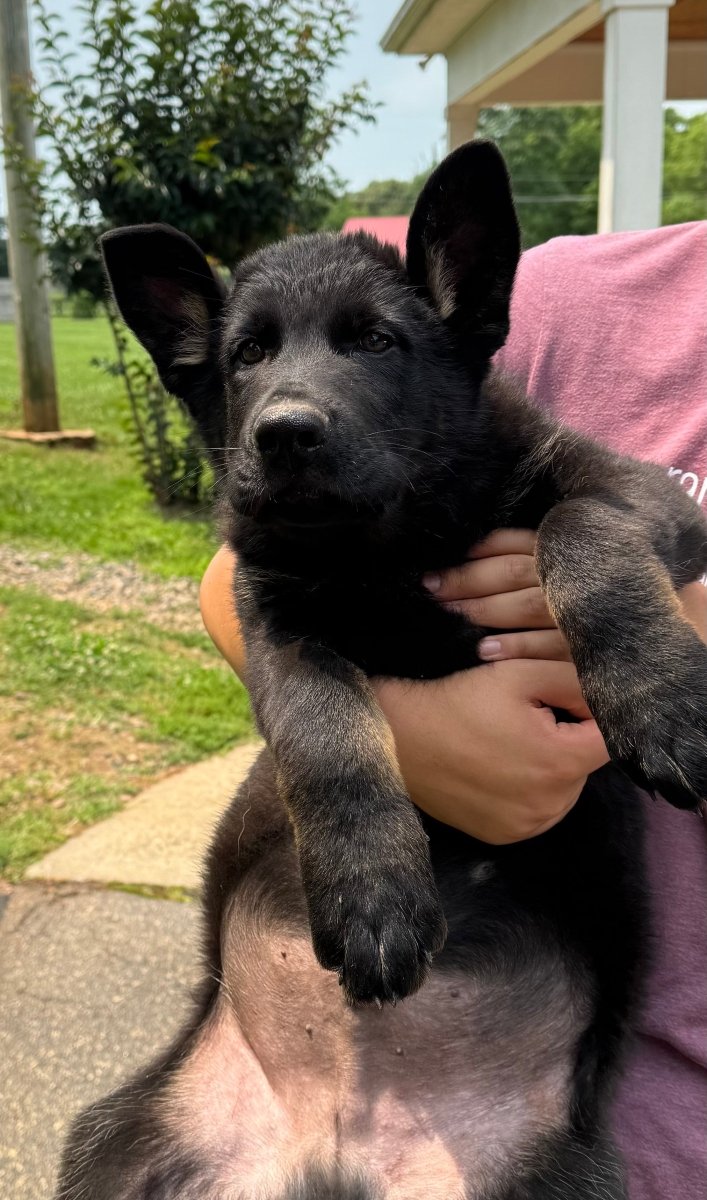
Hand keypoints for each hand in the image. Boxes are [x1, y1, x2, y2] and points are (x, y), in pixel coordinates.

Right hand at [376, 529, 704, 843]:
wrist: (395, 737)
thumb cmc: (456, 700)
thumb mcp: (519, 675)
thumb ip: (574, 679)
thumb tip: (607, 689)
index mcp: (561, 764)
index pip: (607, 735)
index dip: (591, 711)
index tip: (562, 697)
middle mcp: (551, 806)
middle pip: (584, 763)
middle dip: (567, 736)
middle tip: (526, 714)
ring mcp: (526, 826)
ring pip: (563, 787)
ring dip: (549, 764)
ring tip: (508, 739)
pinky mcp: (503, 837)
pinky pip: (536, 808)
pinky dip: (527, 787)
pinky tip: (496, 764)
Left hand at [425, 528, 706, 656]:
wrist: (666, 617)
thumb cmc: (603, 585)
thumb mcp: (571, 560)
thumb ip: (533, 552)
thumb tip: (474, 552)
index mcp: (570, 545)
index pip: (516, 543)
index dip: (476, 553)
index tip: (439, 564)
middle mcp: (579, 571)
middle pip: (516, 572)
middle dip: (469, 581)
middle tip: (431, 589)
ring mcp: (588, 607)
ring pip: (531, 605)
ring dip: (486, 612)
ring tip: (450, 616)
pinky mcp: (594, 645)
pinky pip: (553, 646)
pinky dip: (517, 649)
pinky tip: (484, 652)